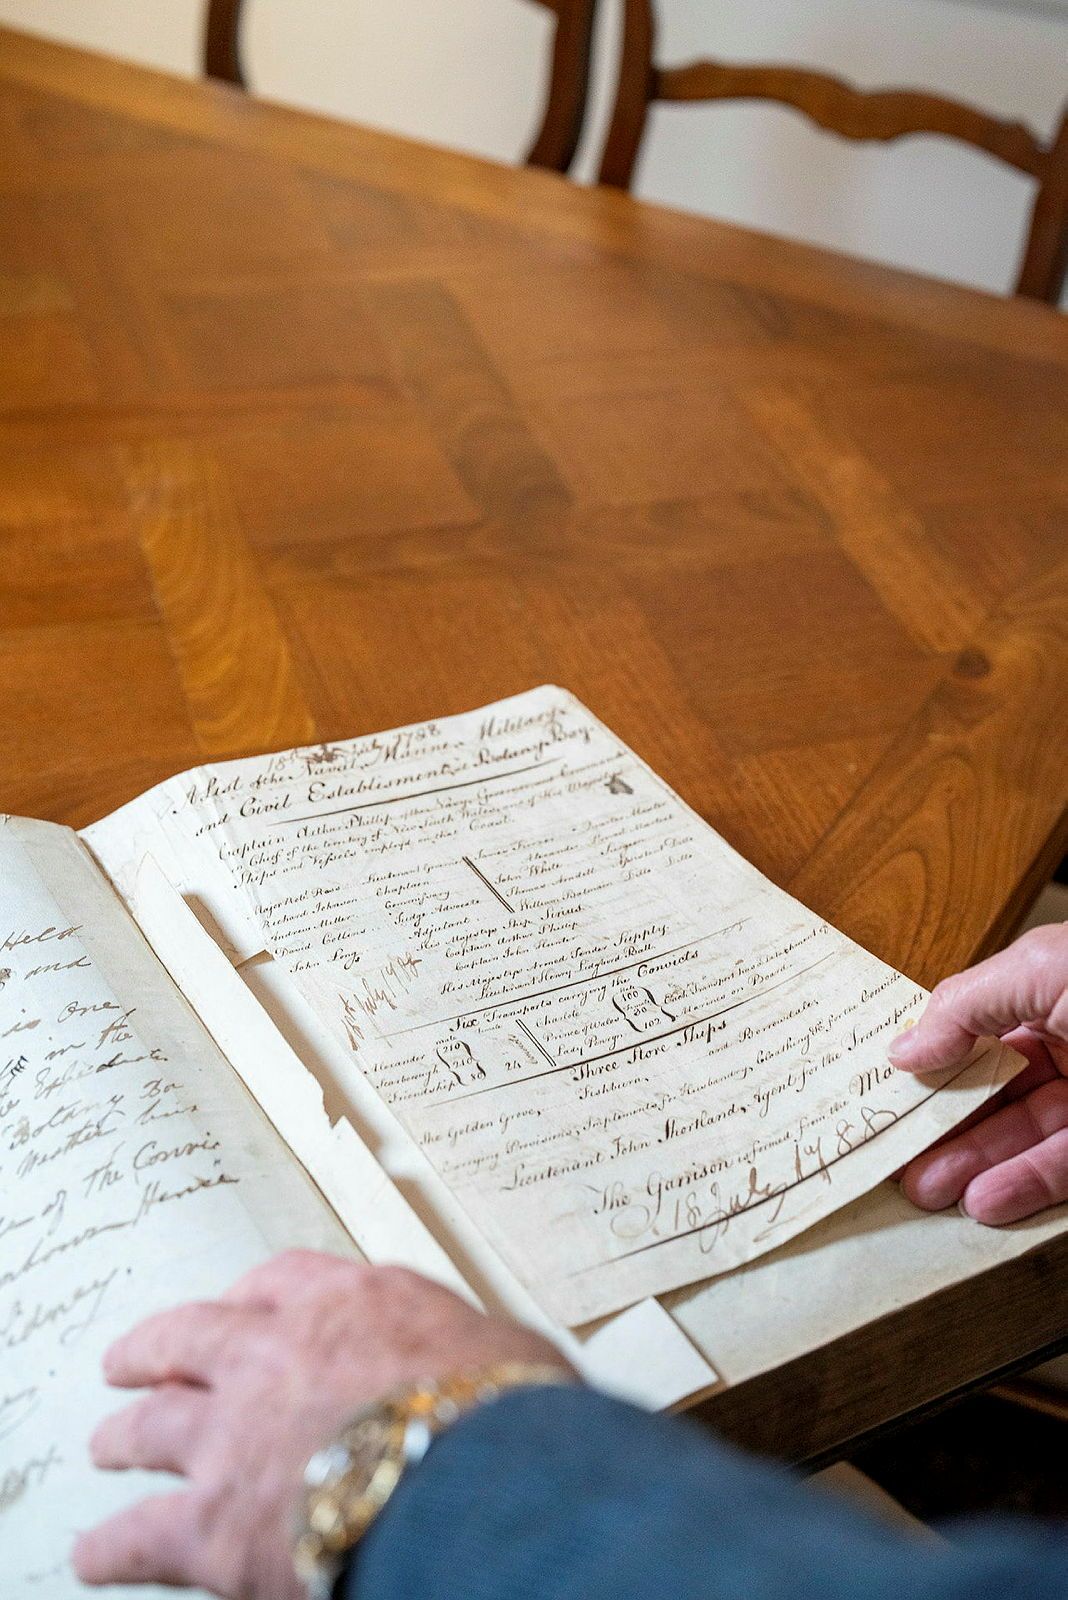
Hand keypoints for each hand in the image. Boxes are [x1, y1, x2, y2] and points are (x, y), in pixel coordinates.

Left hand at [73, 1252, 567, 1596]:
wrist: (473, 1476)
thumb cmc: (507, 1415)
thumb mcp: (500, 1350)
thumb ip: (466, 1351)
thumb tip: (502, 1371)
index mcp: (351, 1303)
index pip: (282, 1281)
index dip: (249, 1296)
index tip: (237, 1304)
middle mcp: (277, 1353)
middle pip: (193, 1337)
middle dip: (156, 1351)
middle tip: (131, 1361)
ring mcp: (236, 1433)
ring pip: (154, 1426)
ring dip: (125, 1435)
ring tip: (107, 1442)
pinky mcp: (215, 1522)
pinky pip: (140, 1535)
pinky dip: (112, 1546)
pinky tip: (94, 1554)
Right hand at [890, 923, 1067, 1223]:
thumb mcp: (1036, 970)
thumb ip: (962, 1007)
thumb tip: (903, 1049)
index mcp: (1049, 990)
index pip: (977, 1032)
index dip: (932, 1063)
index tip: (888, 1096)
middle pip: (995, 1089)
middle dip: (943, 1126)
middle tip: (896, 1157)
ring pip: (1026, 1134)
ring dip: (975, 1163)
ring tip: (926, 1189)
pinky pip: (1067, 1165)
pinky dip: (1024, 1183)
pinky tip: (984, 1198)